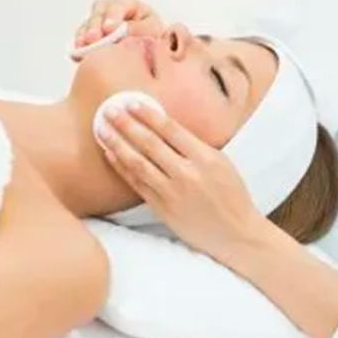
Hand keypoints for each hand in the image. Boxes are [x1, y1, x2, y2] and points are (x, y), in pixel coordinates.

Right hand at [73, 0, 164, 51]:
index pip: (119, 2)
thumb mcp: (152, 31)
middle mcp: (112, 10)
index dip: (113, 14)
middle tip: (94, 38)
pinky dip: (80, 44)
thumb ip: (138, 29)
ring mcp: (99, 22)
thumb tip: (121, 30)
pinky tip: (79, 52)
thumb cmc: (152, 38)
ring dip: (86, 35)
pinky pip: (81, 36)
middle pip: (99, 9)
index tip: (109, 29)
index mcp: (130, 4)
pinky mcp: (90, 36)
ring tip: (86, 46)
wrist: (147, 56)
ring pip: (88, 22)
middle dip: (96, 24)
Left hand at [97, 101, 263, 263]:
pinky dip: (122, 168)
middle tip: (110, 110)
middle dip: (127, 124)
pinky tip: (111, 155)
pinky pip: (137, 184)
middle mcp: (187, 174)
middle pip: (150, 143)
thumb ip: (195, 146)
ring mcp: (172, 193)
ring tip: (102, 130)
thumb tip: (165, 127)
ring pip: (138, 163)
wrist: (235, 233)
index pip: (170, 130)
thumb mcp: (221, 162)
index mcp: (205, 157)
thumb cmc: (231, 195)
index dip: (148, 115)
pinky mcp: (162, 209)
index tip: (132, 103)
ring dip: (117, 144)